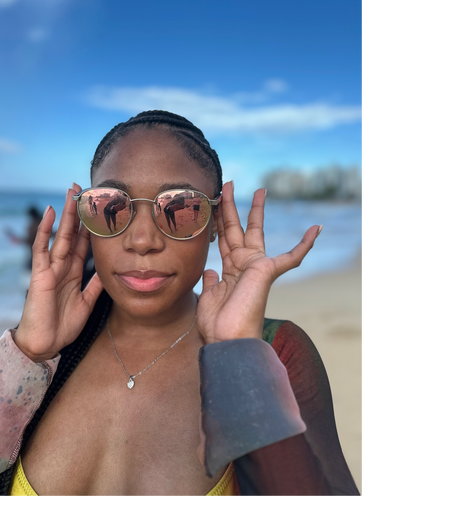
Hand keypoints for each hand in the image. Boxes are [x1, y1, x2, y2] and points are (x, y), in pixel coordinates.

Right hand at [15, 184, 105, 361]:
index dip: (90, 226)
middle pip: (72, 234)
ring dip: (66, 214)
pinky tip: (50, 212)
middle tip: (84, 189)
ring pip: (60, 236)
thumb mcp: (87, 303)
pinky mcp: (40, 273)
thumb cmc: (62, 326)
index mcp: (73, 272)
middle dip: (78, 213)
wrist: (44, 344)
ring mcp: (50, 268)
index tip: (98, 208)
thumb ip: (96, 285)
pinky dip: (45, 229)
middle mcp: (62, 266)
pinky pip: (42, 247)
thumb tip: (110, 270)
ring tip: (71, 193)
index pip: (83, 243)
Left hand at [196, 181, 320, 344]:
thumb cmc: (217, 325)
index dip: (217, 222)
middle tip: (226, 184)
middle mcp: (242, 266)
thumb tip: (209, 268)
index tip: (212, 204)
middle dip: (229, 206)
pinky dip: (304, 244)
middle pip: (234, 228)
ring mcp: (255, 267)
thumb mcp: (207, 298)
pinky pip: (291, 257)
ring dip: (254, 209)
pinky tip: (317, 228)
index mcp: (228, 271)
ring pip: (251, 231)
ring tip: (259, 189)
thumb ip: (210, 281)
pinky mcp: (267, 271)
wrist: (228, 340)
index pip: (222, 240)